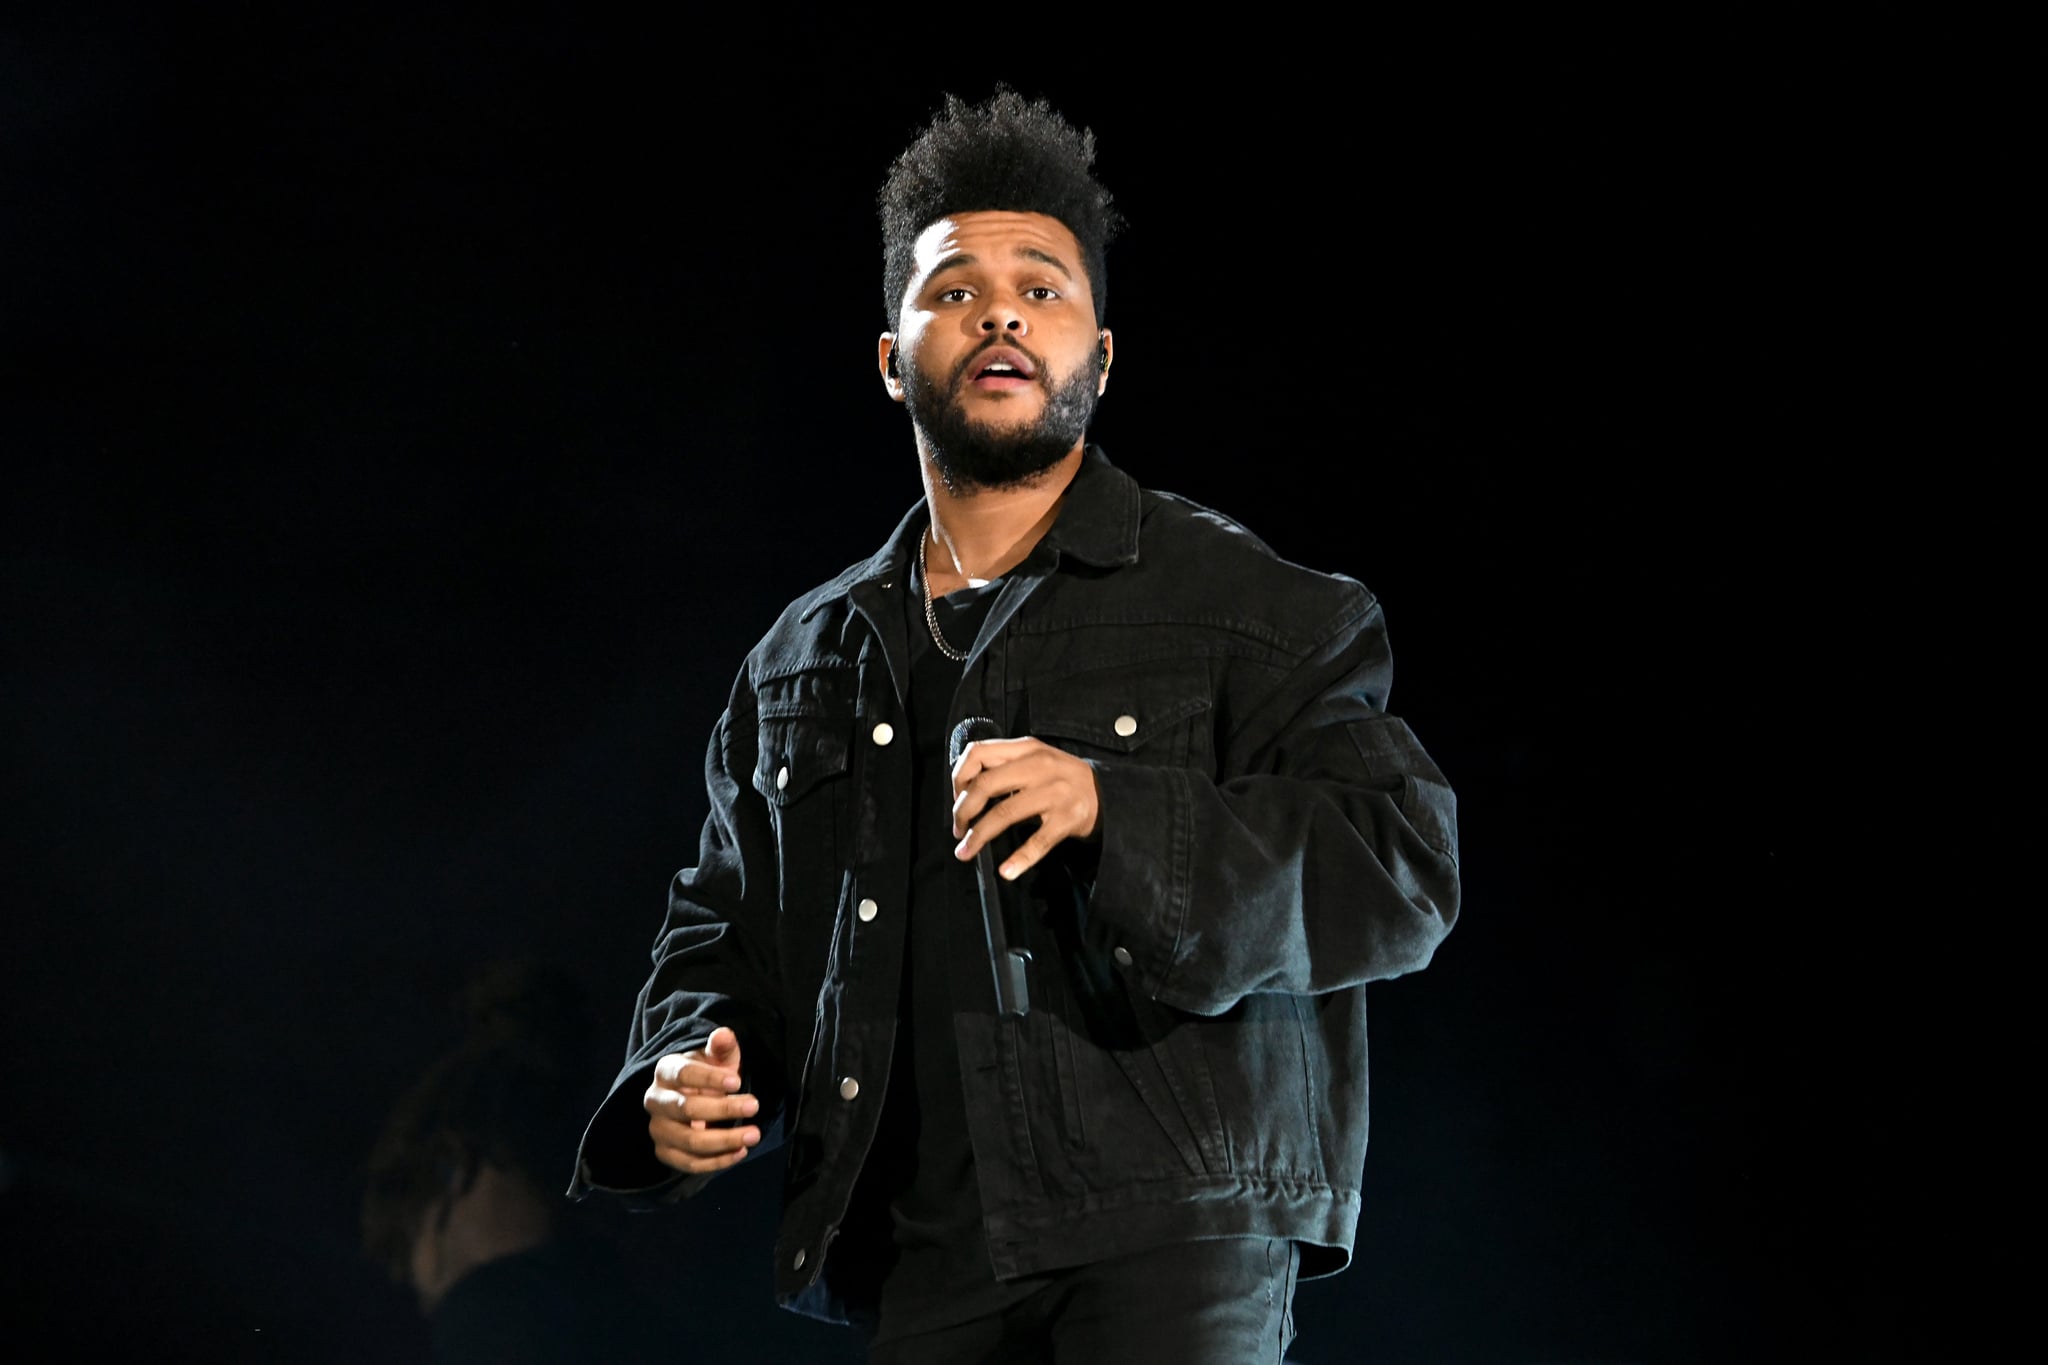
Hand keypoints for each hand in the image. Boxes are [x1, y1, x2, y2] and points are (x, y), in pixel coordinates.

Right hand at [643, 1027, 759, 1174]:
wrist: (696, 1097)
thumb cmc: (709, 1074)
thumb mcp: (717, 1056)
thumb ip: (720, 1046)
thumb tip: (724, 1034)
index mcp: (666, 1071)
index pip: (684, 1074)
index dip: (710, 1078)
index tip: (738, 1081)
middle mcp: (655, 1100)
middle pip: (686, 1109)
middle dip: (723, 1109)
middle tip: (755, 1105)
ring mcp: (658, 1129)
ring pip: (689, 1141)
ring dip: (724, 1140)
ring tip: (754, 1134)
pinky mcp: (665, 1153)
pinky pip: (689, 1163)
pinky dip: (717, 1161)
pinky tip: (741, 1152)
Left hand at [951, 736, 1099, 880]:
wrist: (1106, 793)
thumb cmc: (1062, 777)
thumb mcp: (1035, 757)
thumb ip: (1004, 764)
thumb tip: (964, 789)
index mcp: (1026, 748)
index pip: (978, 753)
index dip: (959, 777)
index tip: (957, 797)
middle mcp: (1039, 766)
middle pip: (985, 785)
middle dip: (962, 811)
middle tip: (958, 829)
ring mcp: (1054, 793)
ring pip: (1004, 813)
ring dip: (979, 836)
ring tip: (966, 851)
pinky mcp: (1067, 819)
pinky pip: (1037, 841)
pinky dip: (1019, 859)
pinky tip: (1006, 871)